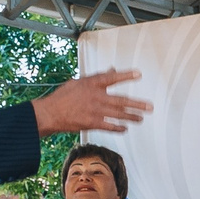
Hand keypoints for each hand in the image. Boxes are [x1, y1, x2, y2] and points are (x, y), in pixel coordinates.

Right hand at [32, 68, 151, 135]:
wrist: (50, 113)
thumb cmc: (63, 96)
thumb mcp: (78, 82)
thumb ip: (96, 77)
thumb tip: (111, 70)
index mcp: (91, 84)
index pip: (111, 77)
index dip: (125, 75)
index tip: (139, 74)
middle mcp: (95, 96)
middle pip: (121, 100)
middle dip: (137, 104)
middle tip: (149, 106)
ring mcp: (94, 111)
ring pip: (118, 114)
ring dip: (131, 117)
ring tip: (141, 118)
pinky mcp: (91, 123)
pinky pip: (109, 126)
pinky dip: (118, 127)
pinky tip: (125, 128)